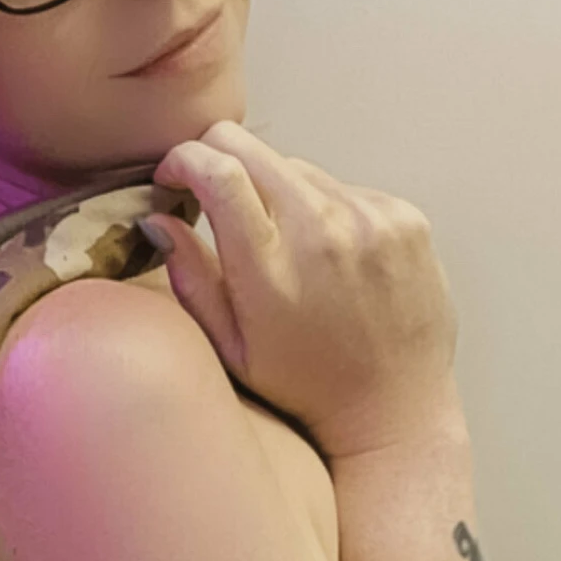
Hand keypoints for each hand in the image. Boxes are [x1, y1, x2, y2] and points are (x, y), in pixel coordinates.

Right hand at [148, 121, 461, 458]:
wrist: (396, 411)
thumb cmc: (306, 388)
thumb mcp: (233, 349)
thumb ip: (191, 279)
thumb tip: (156, 219)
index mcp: (271, 266)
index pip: (217, 168)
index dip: (182, 160)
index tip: (172, 179)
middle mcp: (323, 229)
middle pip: (251, 148)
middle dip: (219, 163)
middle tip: (213, 202)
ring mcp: (371, 218)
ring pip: (298, 168)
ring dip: (277, 195)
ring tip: (286, 251)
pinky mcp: (405, 217)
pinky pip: (345, 188)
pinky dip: (327, 211)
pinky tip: (332, 260)